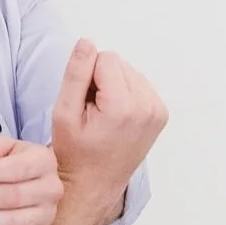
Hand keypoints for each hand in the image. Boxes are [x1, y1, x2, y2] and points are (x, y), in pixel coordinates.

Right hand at [50, 39, 167, 218]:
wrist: (94, 183)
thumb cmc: (75, 152)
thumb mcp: (64, 112)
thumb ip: (76, 74)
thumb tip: (87, 41)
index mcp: (124, 106)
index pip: (105, 57)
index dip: (87, 76)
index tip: (84, 104)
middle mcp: (148, 106)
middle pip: (120, 63)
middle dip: (102, 80)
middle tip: (92, 112)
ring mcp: (158, 111)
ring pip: (130, 71)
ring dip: (114, 87)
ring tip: (103, 116)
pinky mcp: (161, 114)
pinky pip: (140, 85)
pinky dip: (126, 94)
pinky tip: (116, 117)